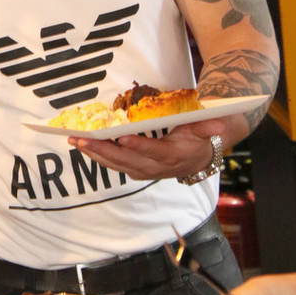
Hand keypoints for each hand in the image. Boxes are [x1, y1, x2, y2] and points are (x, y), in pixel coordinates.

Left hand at [67, 117, 222, 179]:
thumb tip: (218, 124)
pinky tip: (85, 147)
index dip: (138, 146)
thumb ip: (208, 126)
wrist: (199, 159)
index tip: (122, 137)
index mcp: (174, 156)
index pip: (154, 152)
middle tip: (84, 140)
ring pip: (117, 164)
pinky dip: (99, 157)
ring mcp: (145, 170)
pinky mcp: (136, 170)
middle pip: (127, 161)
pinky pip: (115, 165)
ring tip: (77, 142)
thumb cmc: (199, 138)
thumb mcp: (207, 129)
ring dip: (95, 154)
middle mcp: (157, 167)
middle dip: (104, 151)